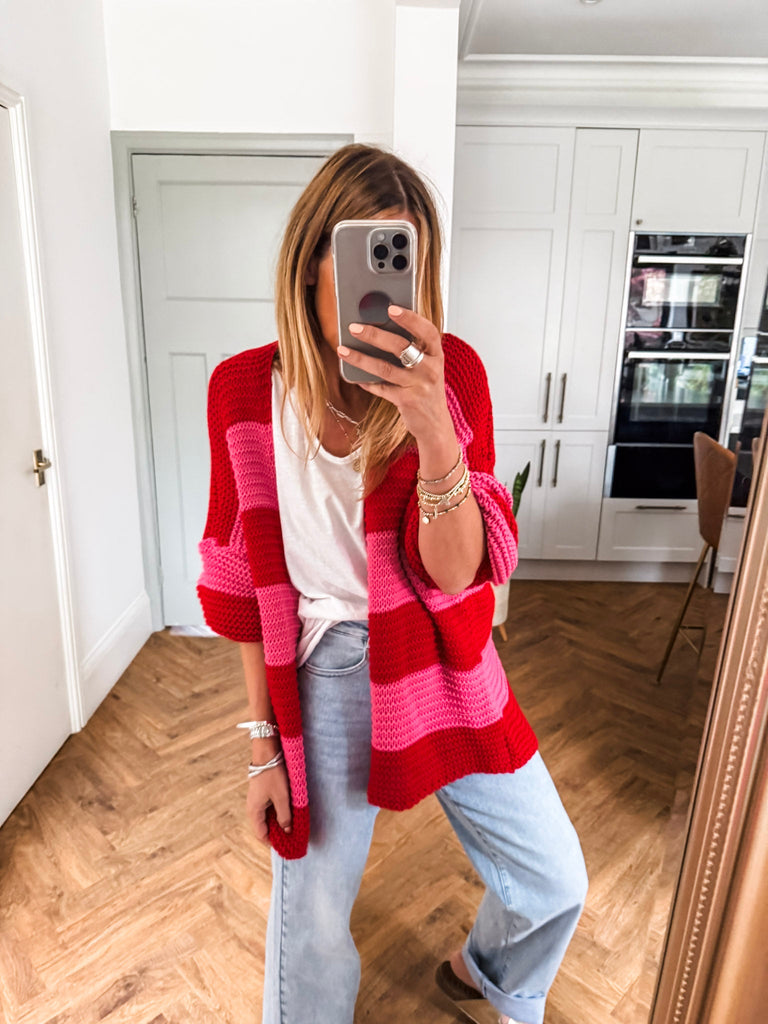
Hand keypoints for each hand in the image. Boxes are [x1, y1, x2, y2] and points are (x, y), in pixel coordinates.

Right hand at [246, 762, 291, 844]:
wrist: (267, 752)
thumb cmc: (273, 775)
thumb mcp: (282, 797)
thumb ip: (284, 816)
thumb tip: (286, 831)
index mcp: (254, 812)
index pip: (261, 835)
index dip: (273, 842)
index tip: (286, 846)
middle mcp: (253, 808)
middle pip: (264, 827)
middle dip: (277, 833)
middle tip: (292, 836)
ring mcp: (257, 800)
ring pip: (267, 817)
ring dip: (278, 822)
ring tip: (292, 825)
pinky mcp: (262, 793)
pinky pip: (269, 808)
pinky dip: (277, 812)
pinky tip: (288, 811)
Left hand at [337, 305, 452, 443]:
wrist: (435, 423)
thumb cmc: (426, 387)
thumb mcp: (426, 365)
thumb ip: (412, 348)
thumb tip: (379, 327)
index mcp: (436, 354)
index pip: (427, 331)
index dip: (410, 318)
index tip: (391, 308)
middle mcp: (430, 369)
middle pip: (400, 347)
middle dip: (374, 335)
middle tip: (354, 327)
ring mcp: (419, 386)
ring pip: (385, 368)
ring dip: (361, 358)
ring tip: (342, 350)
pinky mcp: (407, 401)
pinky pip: (381, 388)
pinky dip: (367, 382)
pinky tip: (354, 376)